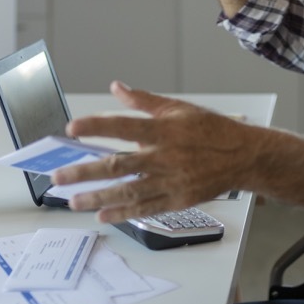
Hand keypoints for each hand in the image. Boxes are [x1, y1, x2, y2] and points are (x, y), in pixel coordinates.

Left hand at [53, 81, 254, 223]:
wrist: (244, 156)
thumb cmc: (213, 130)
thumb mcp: (180, 108)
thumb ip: (144, 101)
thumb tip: (116, 88)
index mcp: (165, 130)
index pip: (124, 126)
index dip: (97, 126)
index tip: (72, 128)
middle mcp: (165, 157)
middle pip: (118, 165)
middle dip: (85, 171)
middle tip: (58, 177)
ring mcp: (171, 181)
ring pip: (127, 191)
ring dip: (97, 197)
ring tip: (72, 201)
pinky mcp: (177, 200)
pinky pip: (145, 208)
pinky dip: (123, 213)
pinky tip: (102, 215)